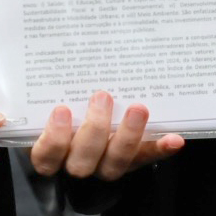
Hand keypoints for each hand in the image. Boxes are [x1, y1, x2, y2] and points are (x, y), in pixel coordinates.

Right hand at [27, 90, 183, 179]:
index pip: (46, 156)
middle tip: (102, 96)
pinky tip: (175, 139)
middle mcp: (78, 162)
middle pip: (82, 162)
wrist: (87, 121)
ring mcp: (106, 164)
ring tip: (137, 109)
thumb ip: (40, 87)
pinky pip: (146, 159)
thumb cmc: (61, 106)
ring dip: (127, 137)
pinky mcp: (132, 161)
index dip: (53, 139)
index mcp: (52, 151)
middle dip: (94, 130)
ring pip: (114, 165)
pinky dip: (160, 149)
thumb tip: (42, 50)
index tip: (61, 110)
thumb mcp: (49, 102)